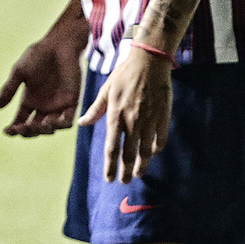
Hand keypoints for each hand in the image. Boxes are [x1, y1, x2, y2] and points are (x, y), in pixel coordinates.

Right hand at [0, 30, 82, 136]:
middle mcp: (43, 106)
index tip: (7, 131)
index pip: (20, 121)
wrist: (59, 45)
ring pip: (50, 128)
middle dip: (27, 132)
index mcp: (29, 100)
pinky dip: (60, 126)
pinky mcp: (72, 102)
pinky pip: (67, 122)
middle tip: (23, 127)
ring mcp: (57, 105)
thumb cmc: (38, 55)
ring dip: (43, 131)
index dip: (14, 130)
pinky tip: (51, 122)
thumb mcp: (19, 72)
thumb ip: (9, 89)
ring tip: (37, 124)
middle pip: (34, 129)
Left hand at [79, 49, 172, 182]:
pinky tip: (152, 154)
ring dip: (142, 165)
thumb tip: (81, 124)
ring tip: (138, 173)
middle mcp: (132, 121)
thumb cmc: (123, 74)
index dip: (110, 166)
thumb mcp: (106, 90)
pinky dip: (156, 149)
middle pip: (129, 154)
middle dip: (126, 171)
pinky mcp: (163, 117)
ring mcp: (149, 120)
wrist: (149, 62)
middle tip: (124, 181)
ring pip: (146, 151)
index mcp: (116, 115)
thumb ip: (95, 110)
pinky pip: (160, 139)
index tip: (109, 179)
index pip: (112, 148)